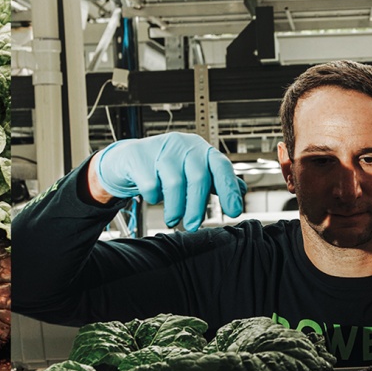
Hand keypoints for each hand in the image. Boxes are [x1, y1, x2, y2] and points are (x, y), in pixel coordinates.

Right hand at [93, 132, 243, 231]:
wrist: (130, 158)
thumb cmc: (166, 167)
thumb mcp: (192, 170)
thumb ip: (216, 180)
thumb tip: (241, 190)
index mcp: (201, 149)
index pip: (221, 166)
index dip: (229, 189)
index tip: (233, 211)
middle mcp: (184, 145)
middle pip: (198, 177)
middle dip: (197, 206)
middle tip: (193, 226)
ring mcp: (160, 148)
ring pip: (174, 182)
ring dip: (175, 207)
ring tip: (173, 220)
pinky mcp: (138, 157)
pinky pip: (150, 183)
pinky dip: (153, 196)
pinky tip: (154, 199)